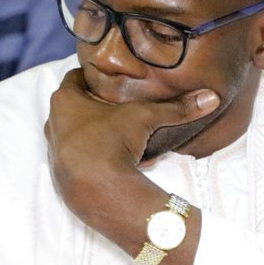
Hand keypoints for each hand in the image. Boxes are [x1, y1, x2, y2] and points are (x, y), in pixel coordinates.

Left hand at [43, 67, 213, 226]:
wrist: (95, 189)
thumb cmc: (110, 141)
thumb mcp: (146, 118)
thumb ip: (176, 107)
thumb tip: (210, 96)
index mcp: (64, 100)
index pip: (75, 77)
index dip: (93, 75)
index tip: (110, 76)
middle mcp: (53, 123)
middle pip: (75, 107)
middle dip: (96, 106)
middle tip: (120, 104)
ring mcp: (55, 151)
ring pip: (78, 134)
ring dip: (97, 133)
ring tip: (124, 134)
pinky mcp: (61, 174)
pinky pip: (83, 158)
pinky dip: (99, 157)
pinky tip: (124, 162)